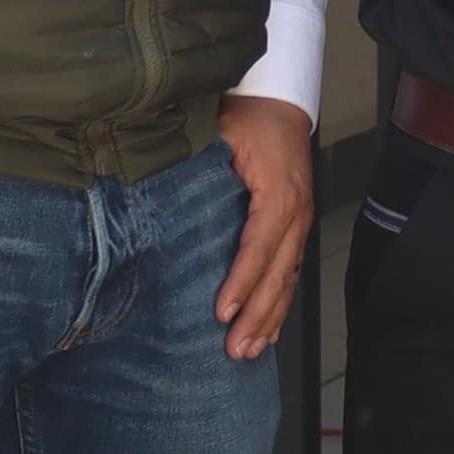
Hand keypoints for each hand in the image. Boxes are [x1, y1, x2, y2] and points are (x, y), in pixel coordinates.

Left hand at [213, 92, 313, 360]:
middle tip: (236, 349)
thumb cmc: (246, 117)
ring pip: (288, 278)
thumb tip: (152, 194)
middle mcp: (296, 213)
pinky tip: (269, 330)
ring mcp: (300, 222)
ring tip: (251, 351)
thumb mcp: (219, 132)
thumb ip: (195, 164)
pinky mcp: (297, 227)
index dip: (242, 281)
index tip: (222, 312)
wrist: (279, 102)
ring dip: (271, 318)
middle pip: (279, 273)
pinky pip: (290, 272)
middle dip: (258, 315)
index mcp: (278, 192)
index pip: (259, 245)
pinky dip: (280, 304)